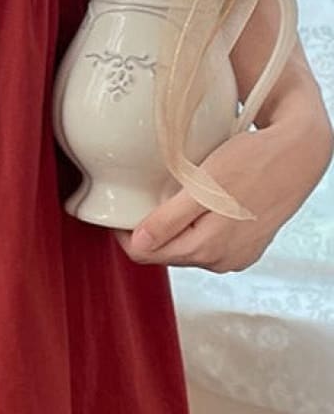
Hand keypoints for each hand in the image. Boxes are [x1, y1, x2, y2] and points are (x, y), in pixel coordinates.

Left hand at [117, 103, 332, 272]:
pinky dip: (194, 223)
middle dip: (148, 229)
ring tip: (172, 194)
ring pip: (185, 245)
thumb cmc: (252, 162)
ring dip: (171, 225)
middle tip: (142, 195)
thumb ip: (170, 220)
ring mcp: (236, 254)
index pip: (146, 255)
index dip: (124, 234)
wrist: (297, 153)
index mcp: (208, 248)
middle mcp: (222, 260)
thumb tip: (138, 244)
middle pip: (165, 252)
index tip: (116, 210)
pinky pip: (206, 239)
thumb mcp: (203, 186)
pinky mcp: (245, 244)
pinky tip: (197, 201)